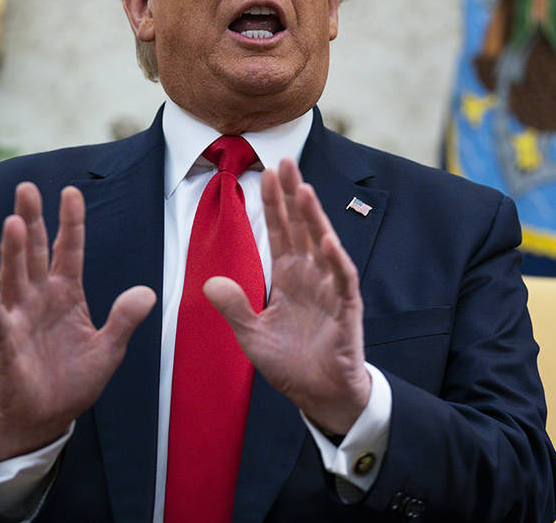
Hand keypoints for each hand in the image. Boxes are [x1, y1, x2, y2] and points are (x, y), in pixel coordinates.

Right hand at [0, 183, 155, 461]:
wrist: (48, 417)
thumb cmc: (73, 379)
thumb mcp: (109, 348)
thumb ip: (124, 319)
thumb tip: (147, 292)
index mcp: (65, 294)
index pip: (68, 250)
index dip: (71, 222)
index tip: (72, 191)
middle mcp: (39, 299)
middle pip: (34, 252)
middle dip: (32, 220)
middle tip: (26, 187)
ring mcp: (20, 320)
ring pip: (15, 278)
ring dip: (13, 251)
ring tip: (13, 222)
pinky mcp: (6, 348)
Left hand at [204, 158, 371, 434]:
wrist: (319, 396)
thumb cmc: (291, 363)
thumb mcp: (251, 335)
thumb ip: (234, 308)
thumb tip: (210, 282)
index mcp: (289, 278)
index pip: (279, 232)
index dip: (273, 203)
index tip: (266, 172)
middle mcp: (310, 276)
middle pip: (301, 227)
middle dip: (292, 194)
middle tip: (284, 160)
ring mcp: (330, 290)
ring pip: (323, 245)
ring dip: (314, 218)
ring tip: (302, 189)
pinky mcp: (346, 310)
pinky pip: (342, 280)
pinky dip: (336, 261)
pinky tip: (328, 240)